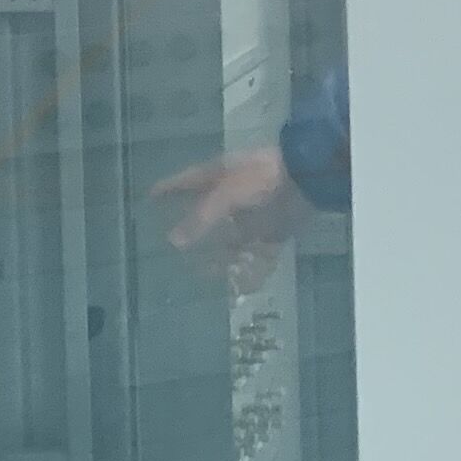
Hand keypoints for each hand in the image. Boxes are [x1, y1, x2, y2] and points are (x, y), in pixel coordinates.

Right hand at [149, 145, 314, 286]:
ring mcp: (256, 212)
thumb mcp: (227, 194)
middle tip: (174, 248)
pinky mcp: (275, 229)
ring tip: (204, 273)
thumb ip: (202, 217)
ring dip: (221, 255)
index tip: (150, 196)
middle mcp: (236, 194)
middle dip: (194, 230)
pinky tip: (241, 284)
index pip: (188, 181)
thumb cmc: (264, 178)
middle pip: (210, 215)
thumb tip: (173, 240)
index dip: (169, 188)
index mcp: (221, 175)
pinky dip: (251, 268)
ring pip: (232, 238)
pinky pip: (259, 252)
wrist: (309, 178)